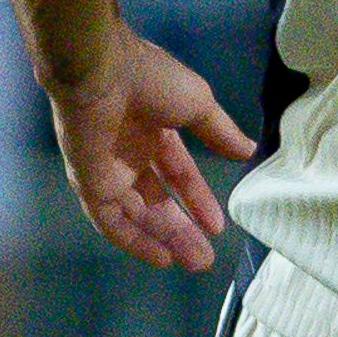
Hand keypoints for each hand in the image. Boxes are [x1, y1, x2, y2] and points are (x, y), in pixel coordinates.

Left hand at [49, 32, 257, 271]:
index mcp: (153, 131)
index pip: (178, 174)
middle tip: (205, 259)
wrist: (100, 74)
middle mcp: (129, 155)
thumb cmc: (150, 80)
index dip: (198, 199)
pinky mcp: (89, 184)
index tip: (217, 226)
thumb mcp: (198, 103)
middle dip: (182, 230)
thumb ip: (219, 132)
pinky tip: (160, 258)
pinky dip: (133, 240)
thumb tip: (248, 151)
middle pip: (158, 202)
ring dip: (164, 240)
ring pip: (137, 215)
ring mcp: (107, 171)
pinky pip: (110, 220)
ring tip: (193, 262)